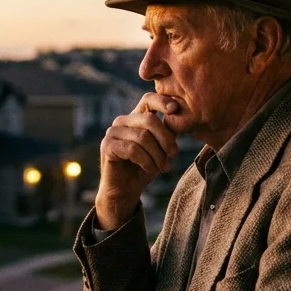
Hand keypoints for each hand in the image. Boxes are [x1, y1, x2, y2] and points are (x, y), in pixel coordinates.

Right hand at [95, 93, 178, 229]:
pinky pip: (132, 149)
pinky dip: (146, 161)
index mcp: (136, 117)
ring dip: (157, 154)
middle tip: (174, 155)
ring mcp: (112, 132)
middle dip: (166, 139)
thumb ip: (169, 132)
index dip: (162, 101)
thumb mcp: (162, 148)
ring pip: (143, 136)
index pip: (148, 100)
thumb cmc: (145, 167)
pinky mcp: (107, 146)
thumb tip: (183, 116)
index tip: (175, 109)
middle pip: (149, 120)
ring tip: (164, 167)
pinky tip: (151, 169)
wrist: (126, 191)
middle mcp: (122, 121)